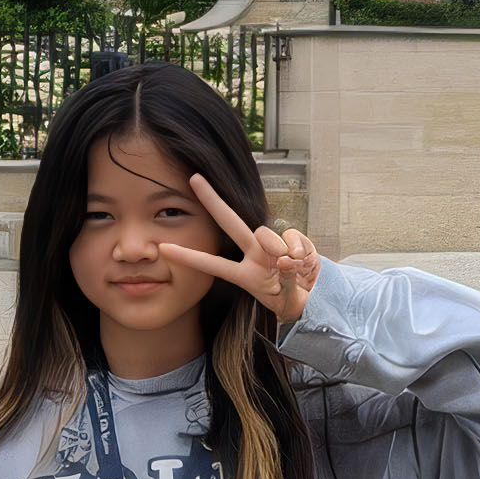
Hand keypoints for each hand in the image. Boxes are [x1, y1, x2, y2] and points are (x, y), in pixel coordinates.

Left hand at [158, 173, 319, 322]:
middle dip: (213, 200)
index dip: (188, 257)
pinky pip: (293, 235)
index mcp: (243, 274)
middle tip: (194, 178)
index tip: (163, 248)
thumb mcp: (285, 299)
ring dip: (278, 248)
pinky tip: (304, 261)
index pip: (212, 264)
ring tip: (291, 268)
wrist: (316, 297)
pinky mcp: (292, 239)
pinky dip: (301, 249)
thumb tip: (284, 258)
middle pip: (230, 222)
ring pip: (264, 232)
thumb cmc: (291, 299)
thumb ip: (285, 279)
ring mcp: (272, 245)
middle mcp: (253, 254)